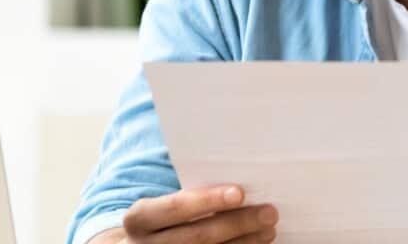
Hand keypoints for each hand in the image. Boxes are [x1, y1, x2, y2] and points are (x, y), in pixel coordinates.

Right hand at [98, 184, 277, 243]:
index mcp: (139, 219)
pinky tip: (256, 243)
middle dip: (237, 223)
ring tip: (269, 228)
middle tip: (269, 212)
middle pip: (197, 236)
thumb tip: (236, 171)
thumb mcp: (160, 204)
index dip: (207, 200)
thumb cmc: (162, 217)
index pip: (175, 208)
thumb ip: (187, 192)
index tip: (240, 192)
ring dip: (245, 242)